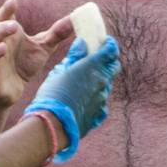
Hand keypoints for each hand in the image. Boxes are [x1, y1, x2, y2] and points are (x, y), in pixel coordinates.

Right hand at [0, 0, 74, 107]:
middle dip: (3, 28)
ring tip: (2, 48)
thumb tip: (75, 18)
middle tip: (14, 26)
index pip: (5, 18)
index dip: (7, 10)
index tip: (12, 1)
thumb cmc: (24, 64)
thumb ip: (57, 33)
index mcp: (10, 36)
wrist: (10, 91)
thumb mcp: (43, 47)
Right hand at [24, 36, 120, 162]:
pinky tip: (83, 103)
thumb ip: (74, 56)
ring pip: (106, 86)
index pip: (110, 50)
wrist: (54, 124)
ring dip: (98, 83)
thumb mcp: (59, 71)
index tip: (105, 42)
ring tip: (81, 85)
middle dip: (108, 62)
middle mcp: (102, 82)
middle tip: (96, 62)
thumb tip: (83, 43)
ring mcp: (102, 99)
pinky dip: (95, 101)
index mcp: (93, 67)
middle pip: (114, 68)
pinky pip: (101, 104)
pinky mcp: (99, 114)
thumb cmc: (53, 94)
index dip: (109, 44)